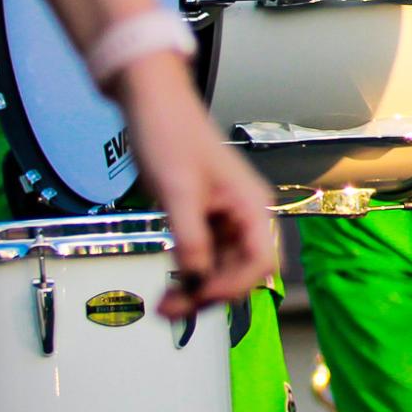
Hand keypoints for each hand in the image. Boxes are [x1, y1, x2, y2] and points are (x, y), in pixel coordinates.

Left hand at [114, 54, 275, 315]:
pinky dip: (189, 272)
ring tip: (165, 305)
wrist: (150, 102)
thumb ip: (191, 239)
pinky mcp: (204, 216)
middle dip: (210, 293)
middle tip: (172, 310)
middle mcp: (244, 213)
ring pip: (222, 267)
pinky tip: (170, 282)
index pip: (260, 261)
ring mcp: (224, 216)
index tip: (200, 297)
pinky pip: (204, 255)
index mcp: (250, 204)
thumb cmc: (169, 134)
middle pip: (241, 270)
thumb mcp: (177, 192)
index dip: (234, 286)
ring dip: (198, 288)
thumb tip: (197, 280)